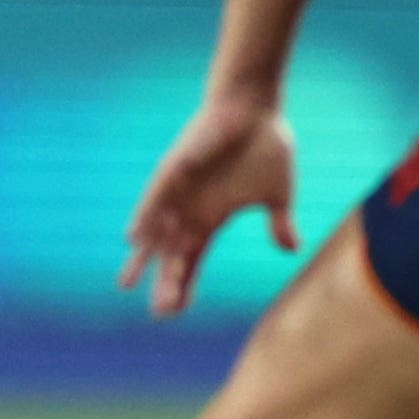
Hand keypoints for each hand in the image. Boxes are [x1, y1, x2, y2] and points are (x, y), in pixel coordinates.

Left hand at [121, 89, 299, 318]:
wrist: (256, 106)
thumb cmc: (266, 145)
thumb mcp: (279, 193)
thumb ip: (280, 222)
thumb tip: (291, 250)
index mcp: (212, 217)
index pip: (193, 258)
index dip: (186, 284)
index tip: (177, 311)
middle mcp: (191, 208)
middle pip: (173, 253)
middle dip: (166, 282)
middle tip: (158, 312)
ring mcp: (181, 190)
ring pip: (159, 231)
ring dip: (145, 257)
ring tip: (126, 283)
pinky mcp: (176, 168)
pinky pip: (156, 196)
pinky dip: (145, 217)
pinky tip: (133, 238)